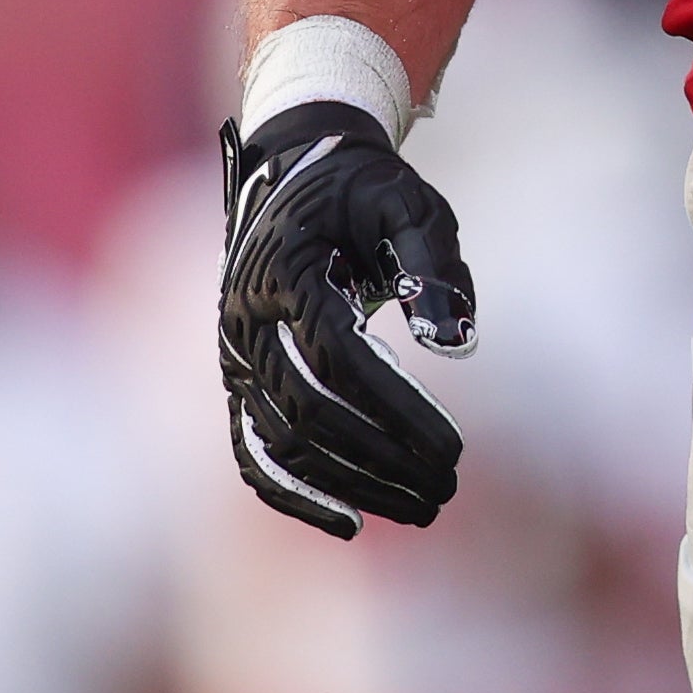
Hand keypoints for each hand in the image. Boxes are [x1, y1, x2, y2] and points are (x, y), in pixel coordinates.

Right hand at [219, 101, 476, 537]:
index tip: (455, 448)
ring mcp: (234, 357)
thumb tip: (458, 349)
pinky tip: (351, 523)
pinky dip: (294, 494)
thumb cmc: (362, 188)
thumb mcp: (407, 202)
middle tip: (448, 487)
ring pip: (284, 443)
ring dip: (352, 485)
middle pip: (309, 412)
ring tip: (422, 507)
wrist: (294, 169)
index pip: (339, 358)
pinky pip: (254, 451)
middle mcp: (245, 320)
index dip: (397, 410)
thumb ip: (433, 266)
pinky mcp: (239, 381)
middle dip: (382, 459)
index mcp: (284, 270)